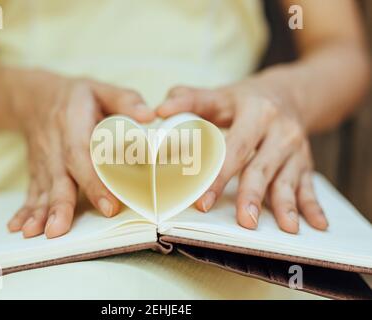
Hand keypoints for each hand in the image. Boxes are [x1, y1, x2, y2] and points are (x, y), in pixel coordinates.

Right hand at [4, 70, 154, 237]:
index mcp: (72, 124)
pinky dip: (24, 211)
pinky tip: (18, 228)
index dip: (94, 181)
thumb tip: (149, 116)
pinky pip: (30, 191)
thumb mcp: (101, 89)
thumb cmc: (77, 96)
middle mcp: (54, 145)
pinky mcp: (36, 170)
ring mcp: (43, 160)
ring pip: (42, 189)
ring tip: (37, 234)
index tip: (109, 206)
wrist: (36, 97)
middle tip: (60, 230)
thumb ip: (125, 100)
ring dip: (39, 213)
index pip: (83, 155)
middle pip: (57, 177)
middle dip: (59, 205)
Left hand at [156, 78, 328, 233]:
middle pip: (262, 167)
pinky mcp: (305, 163)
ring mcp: (295, 149)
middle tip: (244, 221)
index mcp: (257, 112)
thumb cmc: (245, 99)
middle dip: (252, 195)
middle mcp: (280, 130)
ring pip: (287, 180)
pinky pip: (310, 186)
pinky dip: (313, 206)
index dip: (218, 174)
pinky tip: (317, 224)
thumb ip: (189, 99)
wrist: (288, 93)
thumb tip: (159, 110)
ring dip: (285, 205)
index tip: (202, 200)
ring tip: (285, 228)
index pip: (234, 147)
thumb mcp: (220, 94)